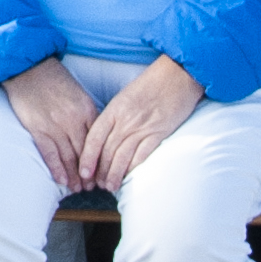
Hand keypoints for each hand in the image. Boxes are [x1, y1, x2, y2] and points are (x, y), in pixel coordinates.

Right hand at [0, 59, 98, 188]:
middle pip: (85, 153)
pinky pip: (50, 154)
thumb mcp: (78, 93)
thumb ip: (86, 114)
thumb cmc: (53, 78)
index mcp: (86, 109)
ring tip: (78, 189)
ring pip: (69, 157)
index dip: (100, 160)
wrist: (28, 67)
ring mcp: (55, 126)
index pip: (97, 142)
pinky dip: (57, 169)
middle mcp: (73, 120)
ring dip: (74, 176)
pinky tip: (62, 181)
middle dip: (90, 173)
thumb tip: (93, 135)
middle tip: (93, 187)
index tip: (103, 172)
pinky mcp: (38, 129)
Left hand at [80, 56, 206, 189]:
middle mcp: (125, 120)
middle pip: (107, 150)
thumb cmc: (151, 84)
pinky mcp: (159, 133)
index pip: (94, 138)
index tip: (83, 172)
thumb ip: (115, 116)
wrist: (177, 75)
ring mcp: (142, 127)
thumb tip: (106, 137)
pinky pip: (142, 155)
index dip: (87, 157)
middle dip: (99, 171)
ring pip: (122, 156)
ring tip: (110, 186)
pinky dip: (134, 168)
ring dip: (114, 174)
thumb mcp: (126, 96)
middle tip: (96, 184)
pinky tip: (129, 177)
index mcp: (114, 109)